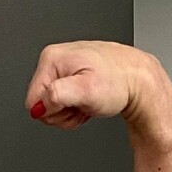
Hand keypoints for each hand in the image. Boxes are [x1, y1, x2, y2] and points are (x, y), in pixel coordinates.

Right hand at [25, 41, 151, 126]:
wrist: (138, 79)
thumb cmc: (118, 82)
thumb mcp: (86, 91)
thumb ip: (57, 96)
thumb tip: (38, 104)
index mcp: (51, 58)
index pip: (33, 102)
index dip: (53, 112)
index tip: (72, 106)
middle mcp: (54, 59)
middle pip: (41, 104)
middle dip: (62, 112)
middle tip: (82, 105)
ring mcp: (63, 66)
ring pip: (52, 105)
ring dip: (70, 111)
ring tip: (87, 101)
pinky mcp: (71, 74)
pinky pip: (63, 101)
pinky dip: (75, 107)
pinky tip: (88, 99)